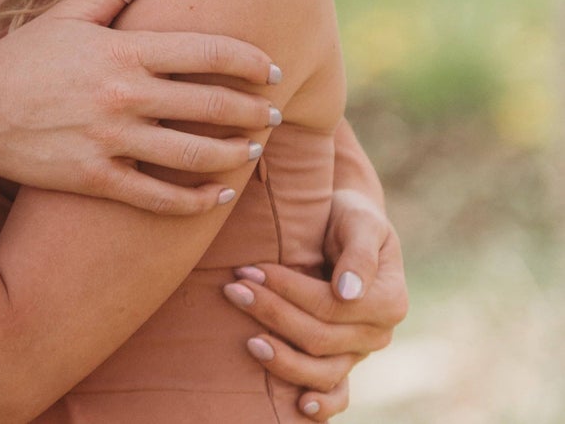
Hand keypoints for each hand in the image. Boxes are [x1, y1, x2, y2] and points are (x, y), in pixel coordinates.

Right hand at [0, 0, 282, 214]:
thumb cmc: (24, 54)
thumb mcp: (72, 11)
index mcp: (121, 50)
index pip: (205, 53)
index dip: (249, 62)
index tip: (272, 68)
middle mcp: (122, 96)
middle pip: (211, 106)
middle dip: (253, 110)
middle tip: (275, 113)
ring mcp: (110, 142)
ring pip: (194, 155)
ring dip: (233, 154)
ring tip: (251, 149)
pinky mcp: (95, 180)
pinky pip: (160, 199)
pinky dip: (196, 200)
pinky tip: (216, 194)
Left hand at [225, 192, 406, 417]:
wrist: (347, 224)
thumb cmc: (350, 217)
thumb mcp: (361, 221)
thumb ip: (359, 253)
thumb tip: (347, 292)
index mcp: (388, 301)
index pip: (329, 305)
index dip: (287, 290)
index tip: (249, 268)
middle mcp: (377, 333)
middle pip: (319, 337)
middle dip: (272, 314)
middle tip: (233, 289)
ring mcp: (360, 352)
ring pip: (323, 370)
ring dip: (282, 359)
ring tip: (248, 341)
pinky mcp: (344, 360)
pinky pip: (338, 392)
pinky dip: (323, 404)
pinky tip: (300, 407)